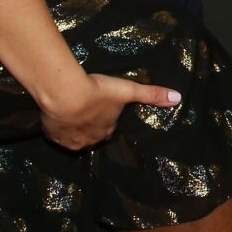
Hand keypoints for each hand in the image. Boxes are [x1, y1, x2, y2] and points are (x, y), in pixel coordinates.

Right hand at [39, 71, 182, 151]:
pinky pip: (56, 136)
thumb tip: (178, 98)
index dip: (106, 118)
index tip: (102, 108)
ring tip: (70, 113)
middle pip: (92, 134)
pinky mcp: (54, 137)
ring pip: (74, 137)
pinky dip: (57, 129)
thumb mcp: (128, 90)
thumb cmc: (99, 92)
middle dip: (90, 125)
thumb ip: (152, 94)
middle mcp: (91, 140)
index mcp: (107, 130)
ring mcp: (71, 141)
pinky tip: (56, 117)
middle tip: (85, 109)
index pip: (109, 128)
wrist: (66, 95)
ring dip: (74, 128)